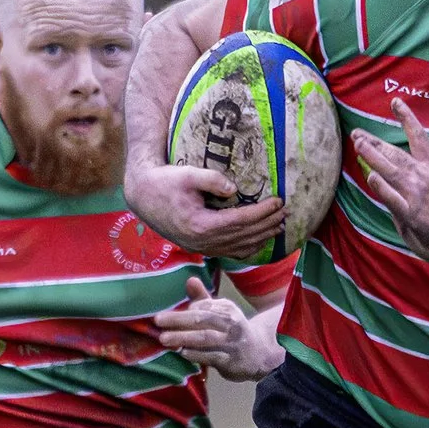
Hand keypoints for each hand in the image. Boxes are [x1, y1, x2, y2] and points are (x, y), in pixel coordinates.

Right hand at [124, 158, 284, 260]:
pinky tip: (259, 241)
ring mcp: (201, 248)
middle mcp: (203, 242)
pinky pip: (229, 253)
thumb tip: (234, 188)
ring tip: (278, 227)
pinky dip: (247, 248)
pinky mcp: (200, 248)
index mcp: (200, 225)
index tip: (278, 201)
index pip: (240, 221)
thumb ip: (211, 179)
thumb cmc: (164, 182)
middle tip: (285, 213)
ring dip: (261, 238)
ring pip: (238, 248)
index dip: (262, 212)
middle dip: (267, 224)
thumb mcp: (186, 175)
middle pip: (243, 236)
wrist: (143, 197)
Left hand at [157, 277, 281, 380]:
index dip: (184, 311)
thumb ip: (202, 298)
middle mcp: (231, 323)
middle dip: (178, 319)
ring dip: (183, 337)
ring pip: (205, 338)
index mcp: (227, 308)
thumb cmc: (232, 331)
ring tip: (164, 339)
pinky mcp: (231, 361)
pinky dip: (195, 355)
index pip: (203, 306)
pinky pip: (210, 357)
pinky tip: (182, 353)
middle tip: (157, 321)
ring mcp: (231, 343)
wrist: (259, 354)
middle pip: (202, 319)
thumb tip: (190, 279)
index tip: (164, 316)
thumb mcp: (221, 312)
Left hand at [351, 100, 428, 264]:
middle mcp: (425, 176)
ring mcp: (416, 195)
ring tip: (358, 144)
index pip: (419, 137)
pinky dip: (380, 186)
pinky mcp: (409, 214)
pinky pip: (391, 197)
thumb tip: (401, 176)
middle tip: (357, 133)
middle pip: (396, 152)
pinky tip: (370, 176)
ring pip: (390, 169)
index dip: (406, 118)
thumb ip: (421, 181)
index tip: (395, 102)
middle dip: (375, 141)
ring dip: (372, 155)